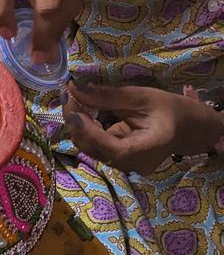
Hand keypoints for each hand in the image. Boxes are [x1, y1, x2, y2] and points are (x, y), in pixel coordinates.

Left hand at [62, 81, 223, 174]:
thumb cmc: (170, 110)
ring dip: (77, 123)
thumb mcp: (142, 97)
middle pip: (93, 148)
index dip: (87, 129)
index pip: (112, 147)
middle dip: (76, 120)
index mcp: (147, 151)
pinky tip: (83, 110)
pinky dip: (85, 128)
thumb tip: (75, 89)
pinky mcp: (115, 160)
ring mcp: (122, 165)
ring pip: (89, 147)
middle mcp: (132, 164)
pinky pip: (93, 145)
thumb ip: (108, 96)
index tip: (72, 104)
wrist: (187, 128)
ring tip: (74, 99)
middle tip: (68, 93)